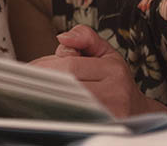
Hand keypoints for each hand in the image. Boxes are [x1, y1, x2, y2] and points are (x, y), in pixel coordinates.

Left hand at [29, 25, 166, 119]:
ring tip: (38, 91)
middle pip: (66, 85)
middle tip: (29, 80)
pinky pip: (70, 118)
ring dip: (46, 96)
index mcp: (113, 70)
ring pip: (66, 102)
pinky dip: (56, 111)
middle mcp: (114, 94)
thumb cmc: (117, 81)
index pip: (70, 65)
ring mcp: (108, 115)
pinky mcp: (101, 128)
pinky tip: (48, 105)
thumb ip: (85, 37)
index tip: (30, 68)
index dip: (45, 65)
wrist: (137, 112)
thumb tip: (62, 37)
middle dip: (44, 80)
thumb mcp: (106, 53)